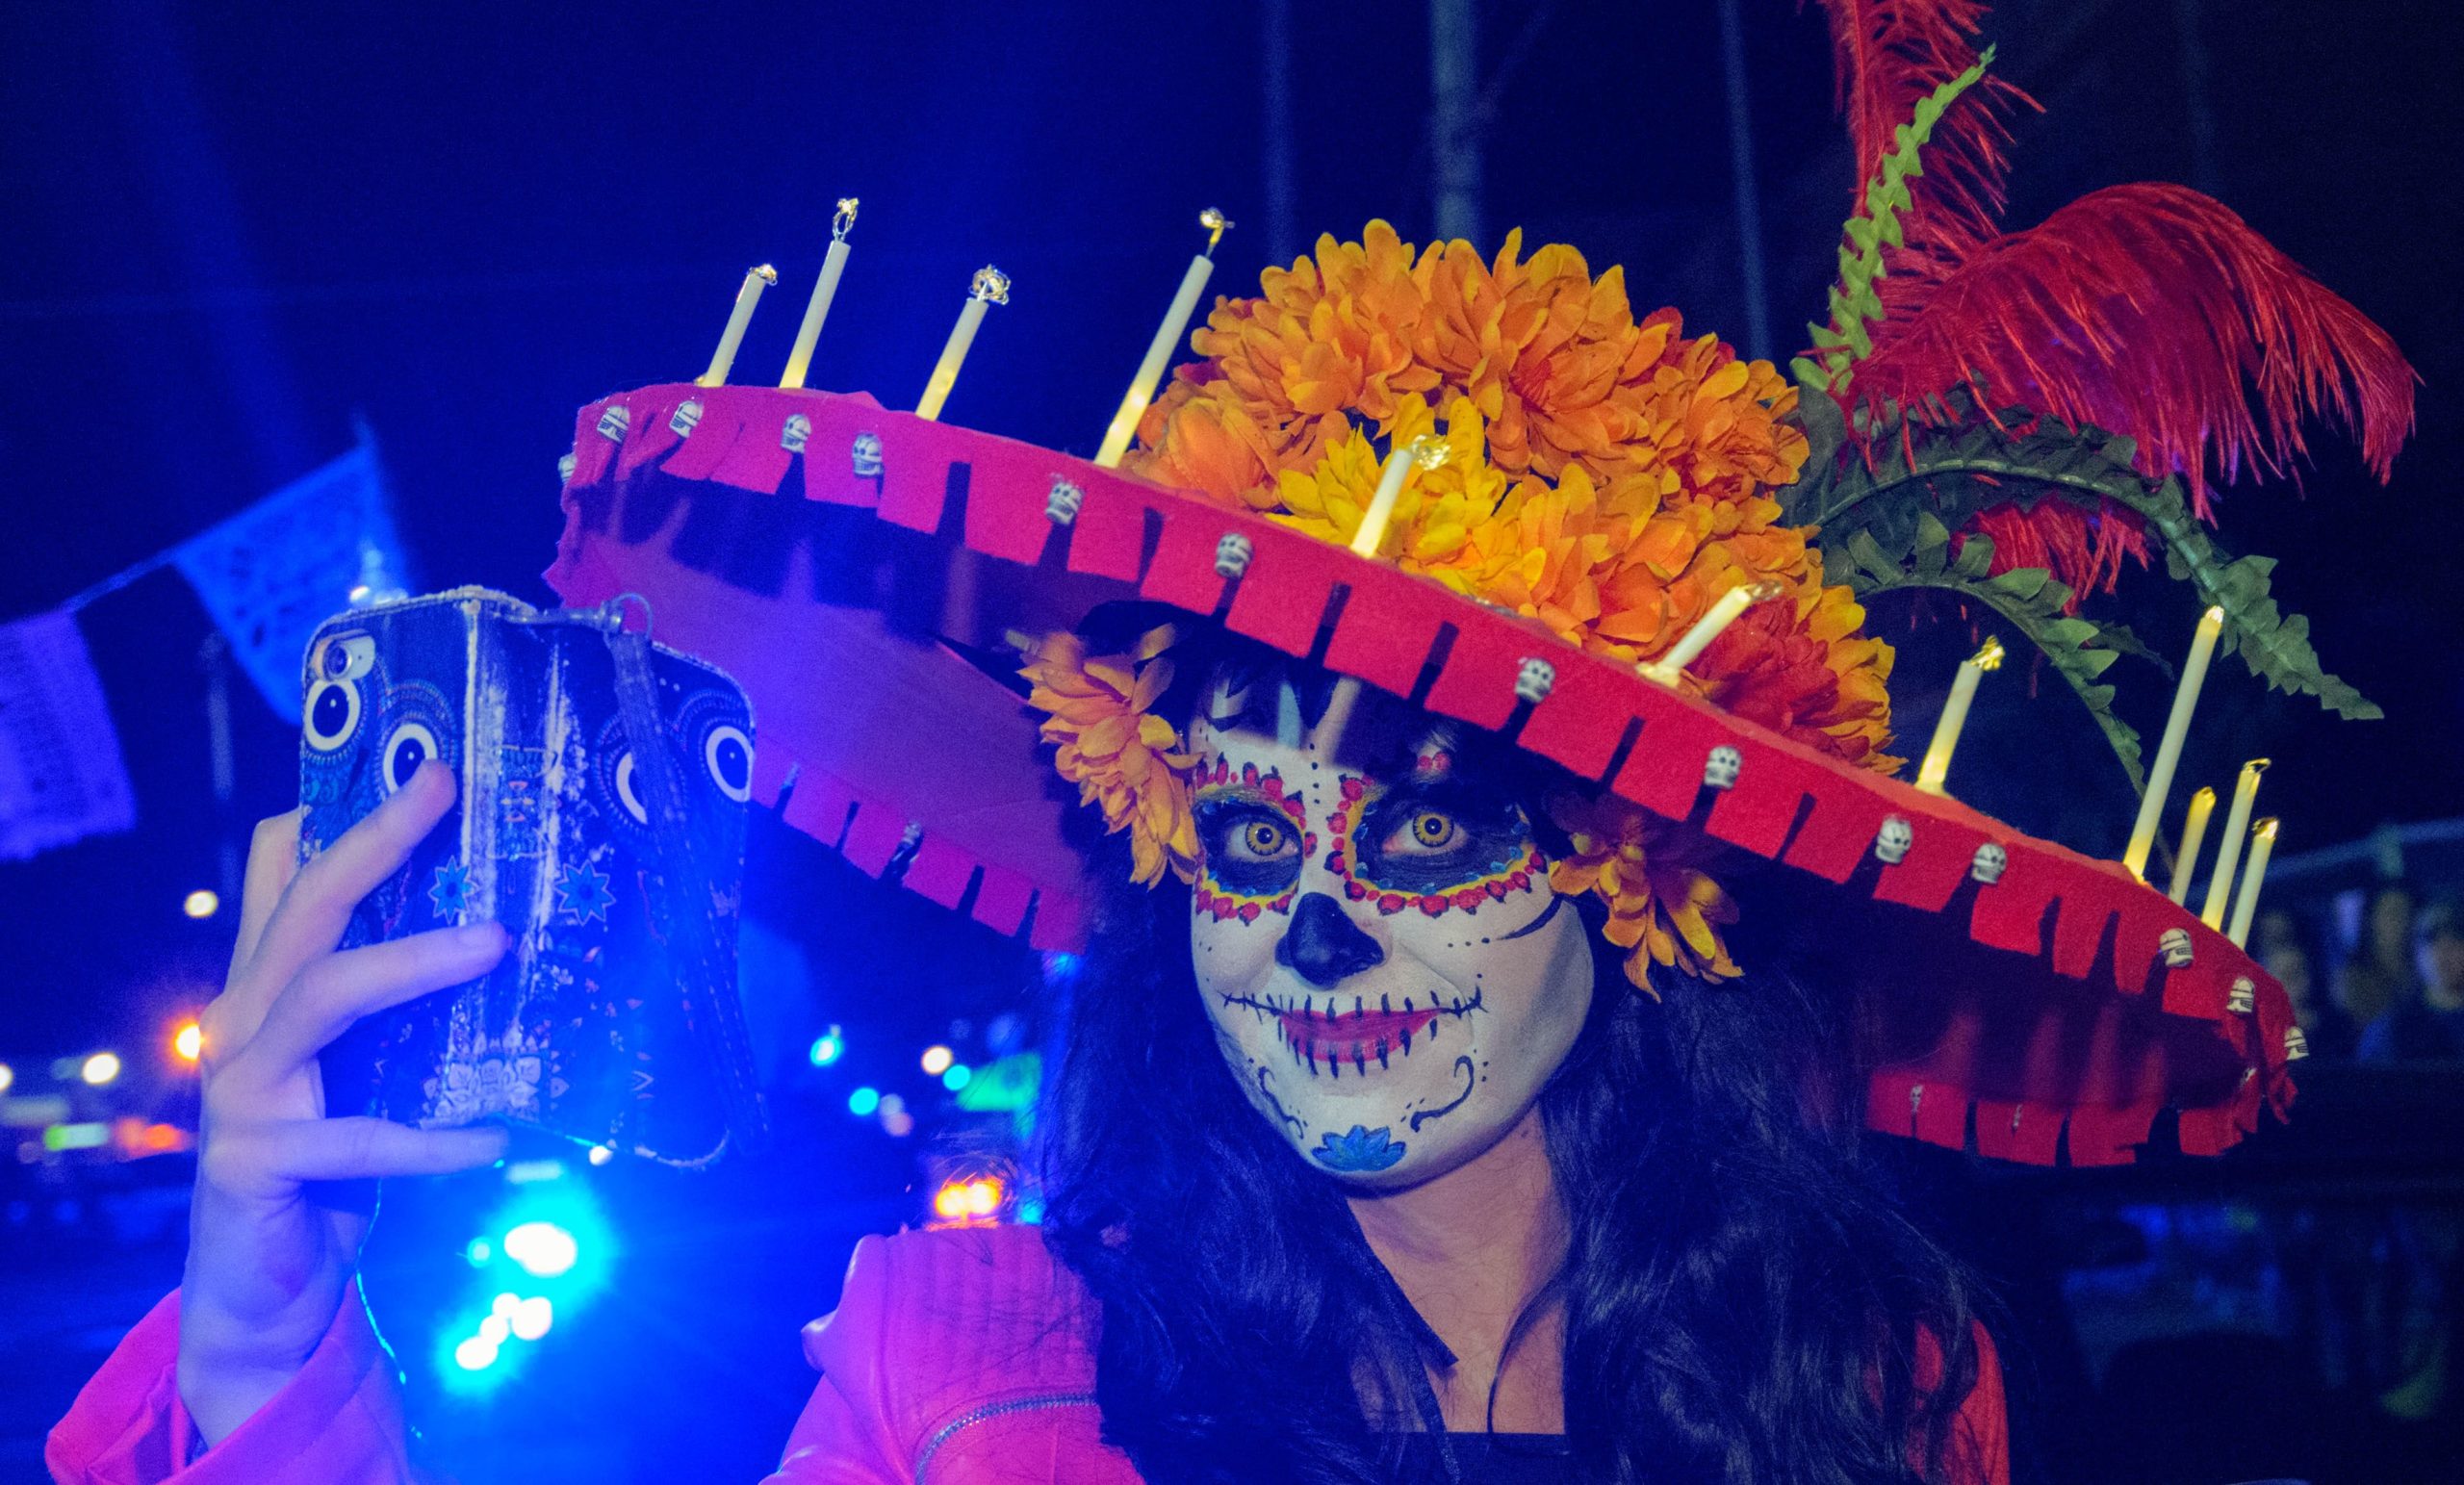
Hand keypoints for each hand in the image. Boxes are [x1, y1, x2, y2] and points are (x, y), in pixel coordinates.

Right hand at [176, 761, 509, 1443]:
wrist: (266, 1289)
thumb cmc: (332, 1161)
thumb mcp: (366, 1066)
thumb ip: (402, 1005)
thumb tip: (505, 929)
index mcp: (271, 986)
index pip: (281, 874)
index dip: (336, 812)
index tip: (418, 758)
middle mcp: (247, 1020)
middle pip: (305, 908)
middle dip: (372, 841)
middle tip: (445, 786)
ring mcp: (244, 1090)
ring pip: (325, 999)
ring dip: (412, 965)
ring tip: (498, 944)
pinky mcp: (259, 1162)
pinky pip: (356, 1140)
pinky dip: (431, 1141)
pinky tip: (495, 1140)